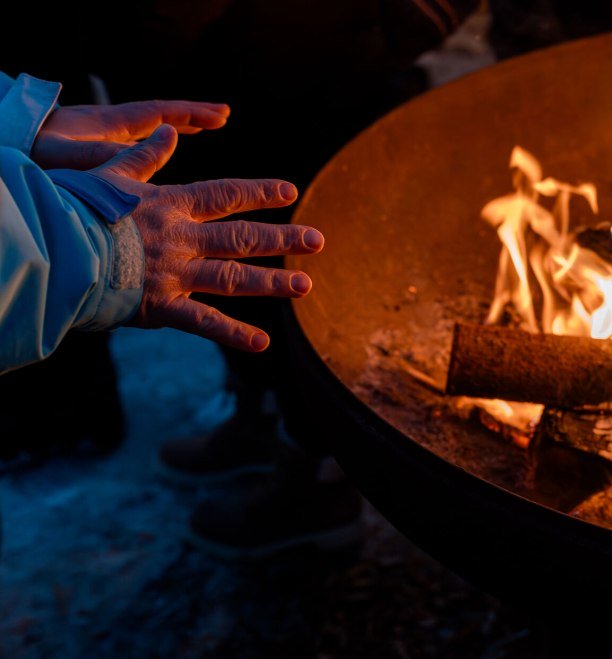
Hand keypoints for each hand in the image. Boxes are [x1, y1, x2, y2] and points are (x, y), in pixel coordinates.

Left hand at [33, 100, 229, 169]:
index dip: (191, 114)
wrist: (7, 142)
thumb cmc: (33, 153)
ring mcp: (99, 135)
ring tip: (200, 127)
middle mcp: (108, 126)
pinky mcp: (91, 148)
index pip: (159, 113)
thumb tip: (152, 150)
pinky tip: (161, 148)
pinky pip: (134, 139)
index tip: (221, 116)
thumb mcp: (71, 156)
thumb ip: (110, 154)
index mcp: (109, 124)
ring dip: (175, 125)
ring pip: (147, 127)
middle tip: (222, 115)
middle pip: (158, 115)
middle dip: (191, 115)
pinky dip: (154, 140)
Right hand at [91, 124, 322, 351]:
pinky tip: (262, 343)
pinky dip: (233, 335)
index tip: (290, 191)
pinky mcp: (160, 306)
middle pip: (241, 237)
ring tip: (304, 285)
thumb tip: (168, 132)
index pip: (224, 195)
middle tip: (318, 240)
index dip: (259, 192)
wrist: (52, 248)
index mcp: (170, 206)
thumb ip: (145, 156)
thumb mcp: (111, 175)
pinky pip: (204, 323)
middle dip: (283, 238)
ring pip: (233, 278)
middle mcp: (181, 239)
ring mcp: (174, 274)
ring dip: (271, 282)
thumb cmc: (74, 209)